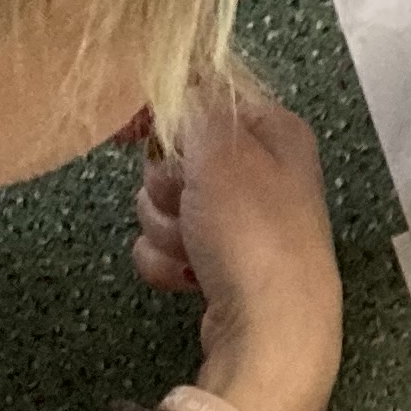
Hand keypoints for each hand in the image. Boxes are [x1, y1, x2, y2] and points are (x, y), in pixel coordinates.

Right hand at [132, 78, 341, 410]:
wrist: (270, 330)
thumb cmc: (256, 235)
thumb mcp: (222, 146)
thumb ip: (195, 101)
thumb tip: (177, 80)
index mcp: (275, 132)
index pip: (204, 95)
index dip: (163, 111)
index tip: (135, 128)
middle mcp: (263, 172)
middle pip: (176, 154)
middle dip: (166, 183)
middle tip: (188, 202)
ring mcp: (241, 222)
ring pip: (164, 202)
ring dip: (164, 226)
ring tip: (195, 247)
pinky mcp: (220, 263)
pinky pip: (166, 246)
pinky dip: (166, 261)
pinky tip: (189, 276)